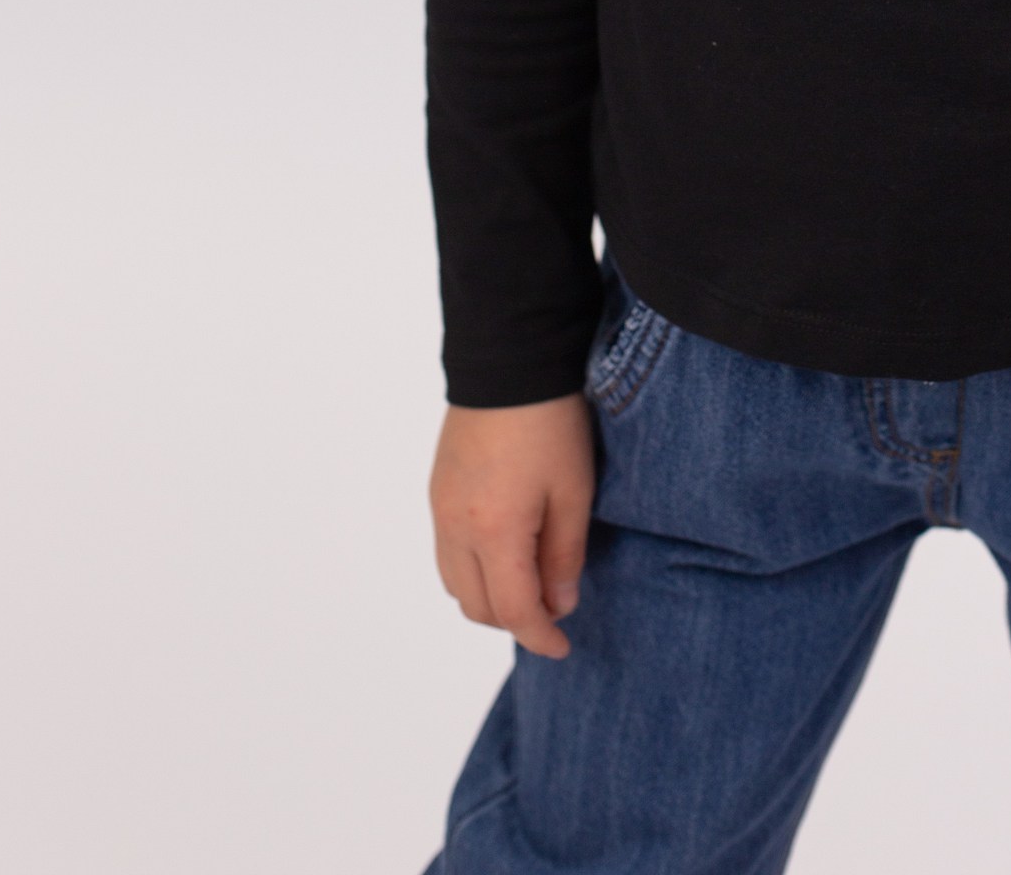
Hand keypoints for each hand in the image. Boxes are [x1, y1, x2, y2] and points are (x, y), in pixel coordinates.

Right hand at [429, 394, 595, 660]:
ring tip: (530, 583)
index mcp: (494, 532)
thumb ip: (564, 555)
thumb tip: (559, 605)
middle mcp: (456, 528)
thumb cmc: (550, 421)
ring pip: (456, 585)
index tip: (563, 647)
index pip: (513, 611)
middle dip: (515, 620)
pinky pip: (447, 554)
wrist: (508, 361)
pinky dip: (472, 571)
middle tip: (554, 608)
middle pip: (477, 607)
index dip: (540, 636)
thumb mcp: (573, 489)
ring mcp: (441, 510)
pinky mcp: (437, 491)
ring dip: (490, 598)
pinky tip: (504, 553)